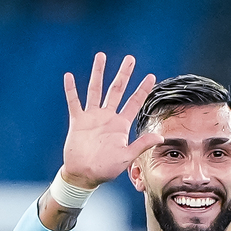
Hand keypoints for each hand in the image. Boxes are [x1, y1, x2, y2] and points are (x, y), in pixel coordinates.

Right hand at [61, 52, 163, 188]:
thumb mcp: (127, 157)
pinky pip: (74, 102)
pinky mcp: (78, 121)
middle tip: (130, 59)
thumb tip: (161, 137)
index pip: (134, 103)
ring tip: (101, 56)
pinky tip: (69, 76)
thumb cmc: (105, 169)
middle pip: (117, 90)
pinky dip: (71, 90)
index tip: (151, 76)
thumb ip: (142, 145)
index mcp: (120, 125)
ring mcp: (92, 117)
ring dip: (98, 73)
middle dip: (124, 74)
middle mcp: (107, 117)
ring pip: (95, 90)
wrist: (84, 175)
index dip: (143, 89)